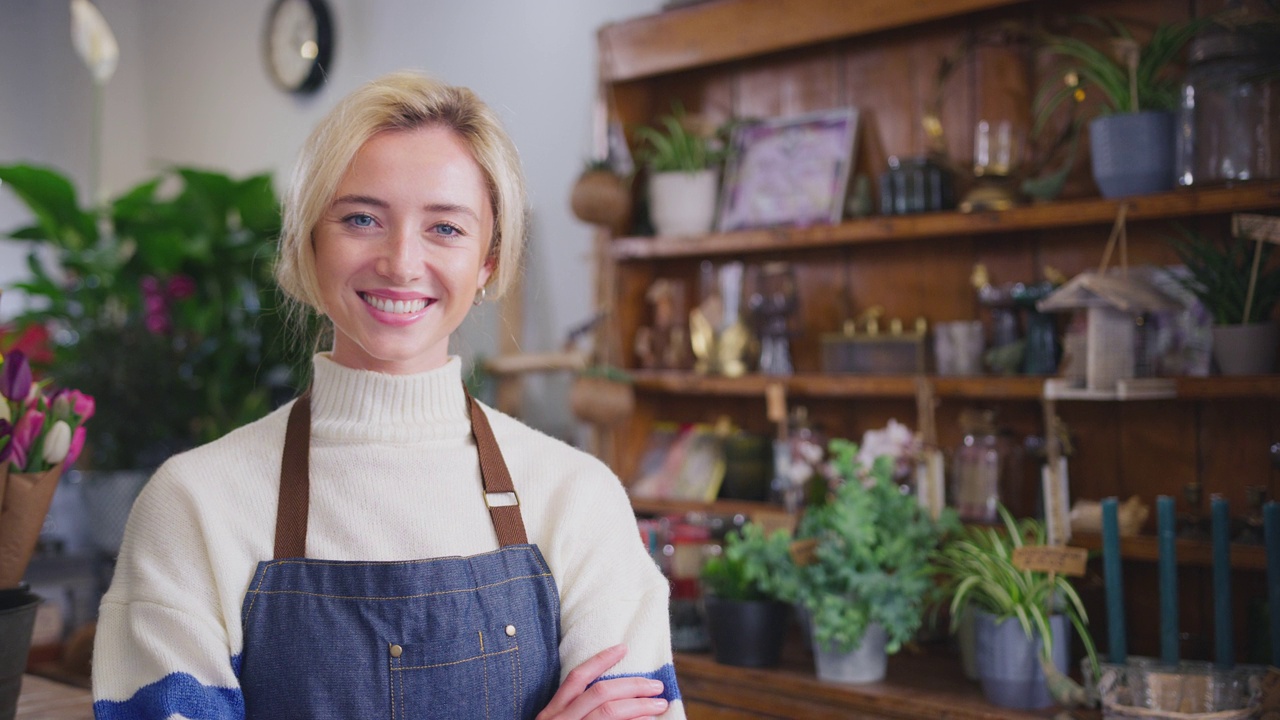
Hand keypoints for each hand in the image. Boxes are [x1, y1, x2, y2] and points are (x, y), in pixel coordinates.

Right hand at [536, 644, 668, 719]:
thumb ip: (578, 712)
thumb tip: (615, 696)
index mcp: (552, 714)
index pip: (577, 678)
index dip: (601, 661)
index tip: (623, 649)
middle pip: (601, 694)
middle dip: (633, 686)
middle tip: (657, 686)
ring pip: (609, 713)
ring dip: (639, 706)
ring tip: (659, 705)